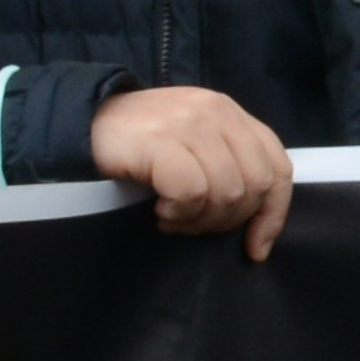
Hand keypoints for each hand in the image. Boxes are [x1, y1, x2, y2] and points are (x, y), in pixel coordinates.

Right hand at [90, 84, 293, 257]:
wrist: (81, 124)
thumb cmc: (140, 146)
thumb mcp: (193, 147)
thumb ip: (228, 166)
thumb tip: (259, 227)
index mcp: (232, 115)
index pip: (278, 167)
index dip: (274, 213)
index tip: (256, 247)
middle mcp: (218, 112)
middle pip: (256, 185)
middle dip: (227, 220)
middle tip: (192, 224)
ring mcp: (190, 124)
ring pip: (226, 192)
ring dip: (198, 219)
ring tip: (171, 216)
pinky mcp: (160, 140)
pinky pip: (192, 192)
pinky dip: (178, 212)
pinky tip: (159, 209)